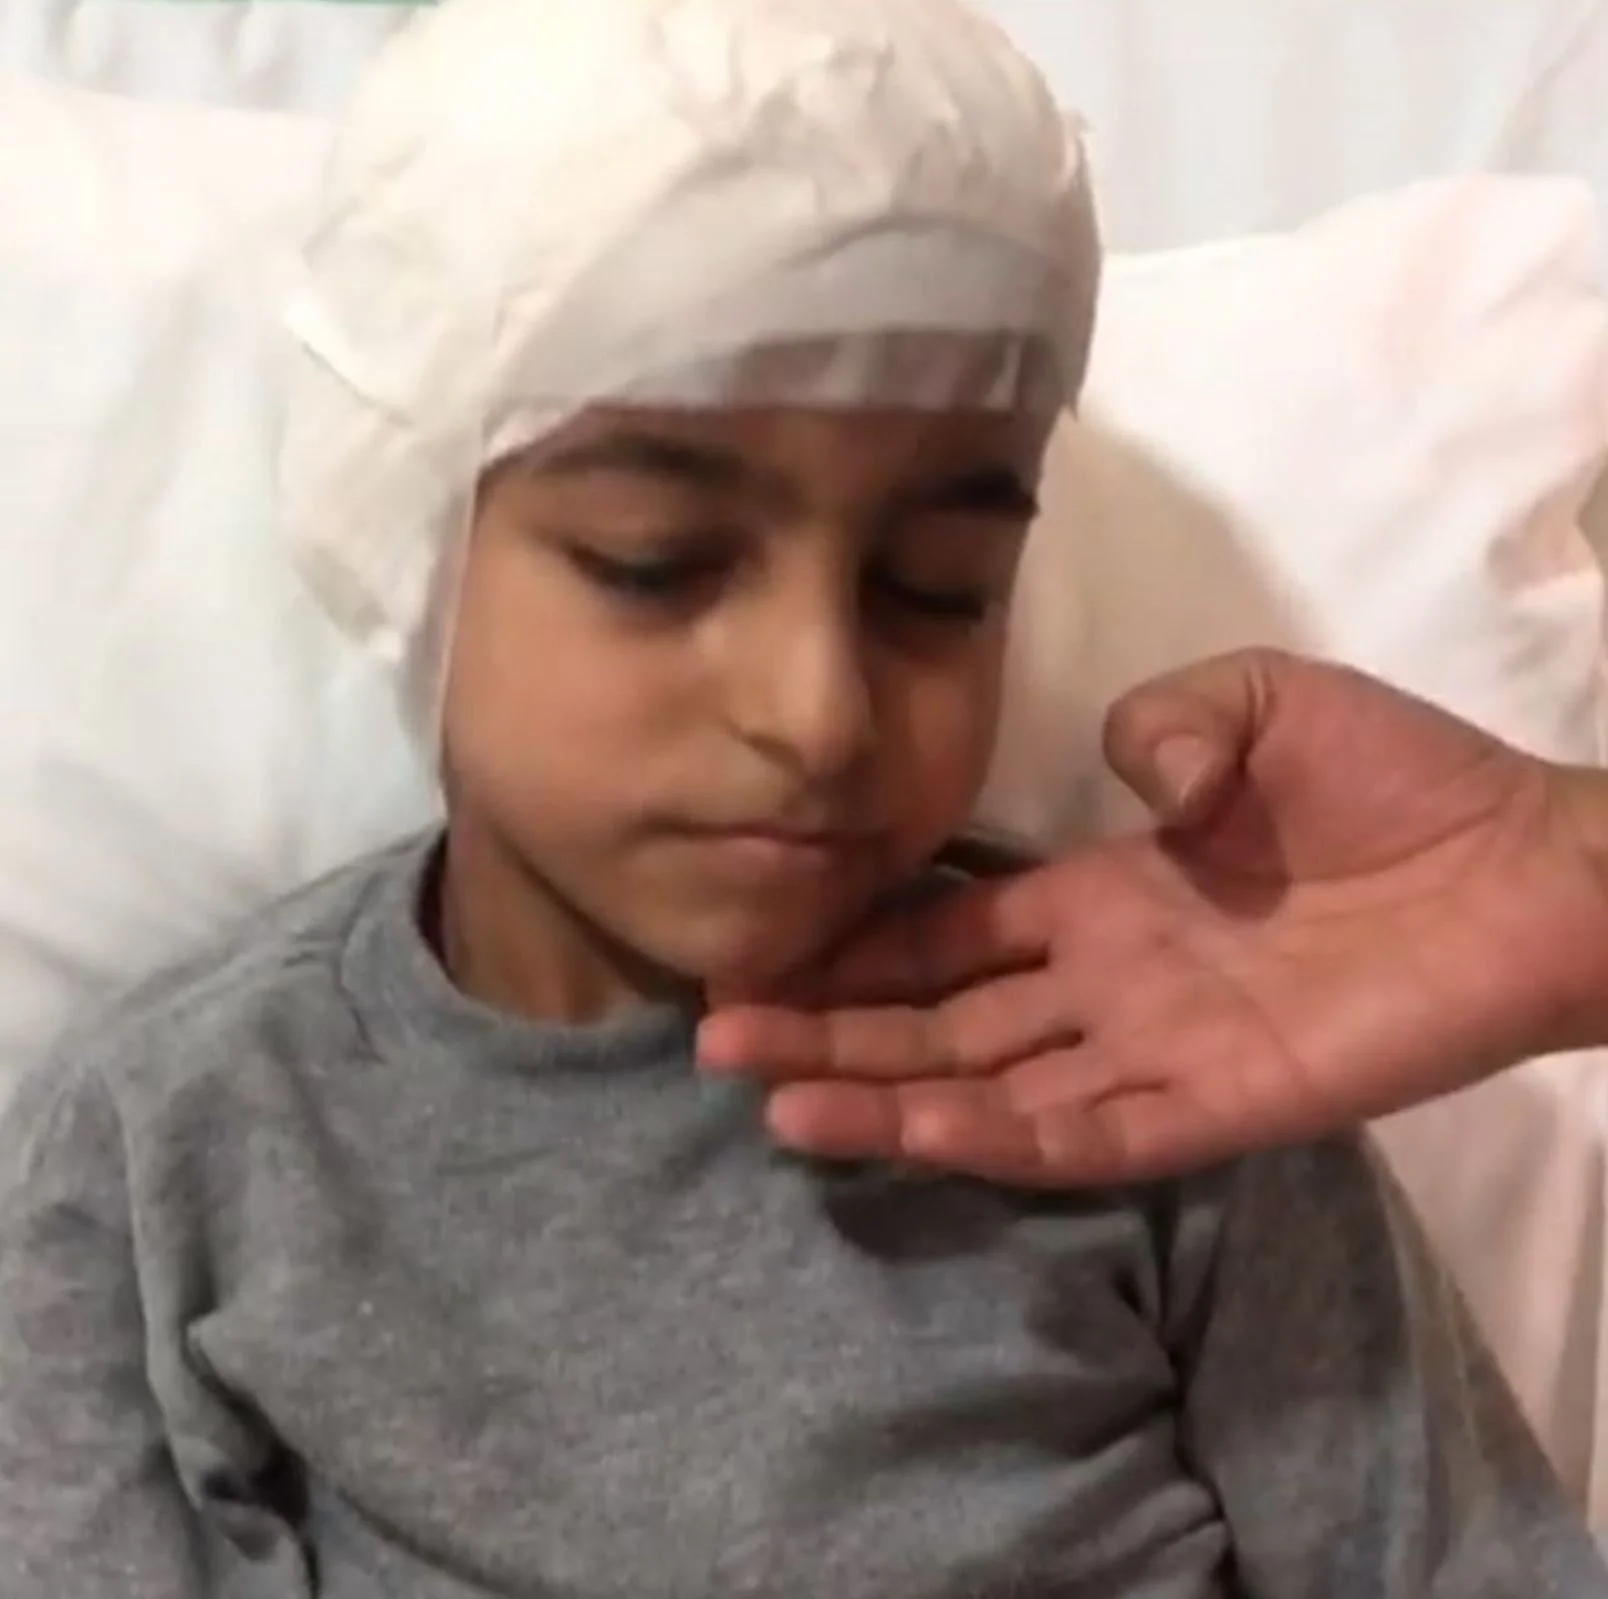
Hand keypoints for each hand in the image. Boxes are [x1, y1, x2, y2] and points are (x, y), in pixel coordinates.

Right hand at [698, 650, 1607, 1185]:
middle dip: (828, 1033)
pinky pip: (1091, 1135)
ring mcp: (1154, 1051)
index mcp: (1097, 895)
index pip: (947, 936)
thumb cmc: (1391, 783)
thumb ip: (1161, 729)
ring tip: (778, 1104)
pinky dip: (999, 1137)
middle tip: (717, 1039)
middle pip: (939, 1023)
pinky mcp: (1217, 1107)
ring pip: (990, 1090)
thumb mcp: (1254, 702)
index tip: (760, 953)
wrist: (1529, 868)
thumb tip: (1108, 781)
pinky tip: (912, 1130)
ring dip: (883, 1100)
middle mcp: (1103, 984)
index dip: (857, 950)